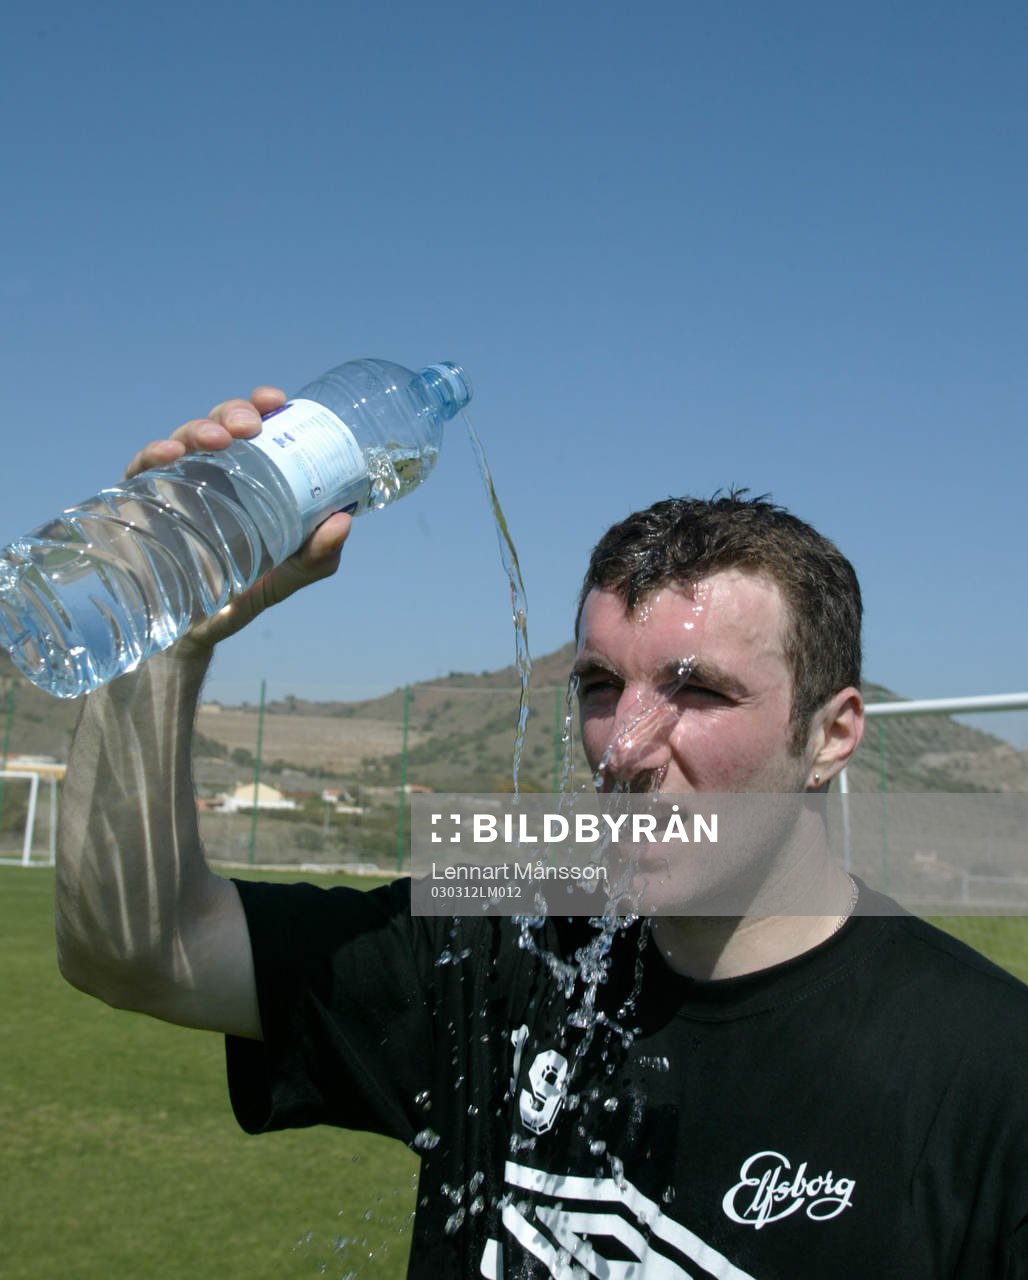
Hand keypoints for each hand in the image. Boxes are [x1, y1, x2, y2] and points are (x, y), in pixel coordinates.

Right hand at [124, 387, 351, 654]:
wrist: (191, 633)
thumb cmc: (239, 595)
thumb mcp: (285, 578)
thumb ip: (316, 558)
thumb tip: (343, 521)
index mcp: (245, 480)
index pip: (252, 431)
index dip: (261, 407)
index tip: (275, 401)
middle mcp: (208, 475)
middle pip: (218, 426)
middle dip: (233, 414)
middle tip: (249, 426)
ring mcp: (171, 486)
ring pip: (182, 439)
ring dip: (199, 429)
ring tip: (217, 439)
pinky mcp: (137, 504)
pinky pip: (140, 470)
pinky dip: (153, 455)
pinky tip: (169, 455)